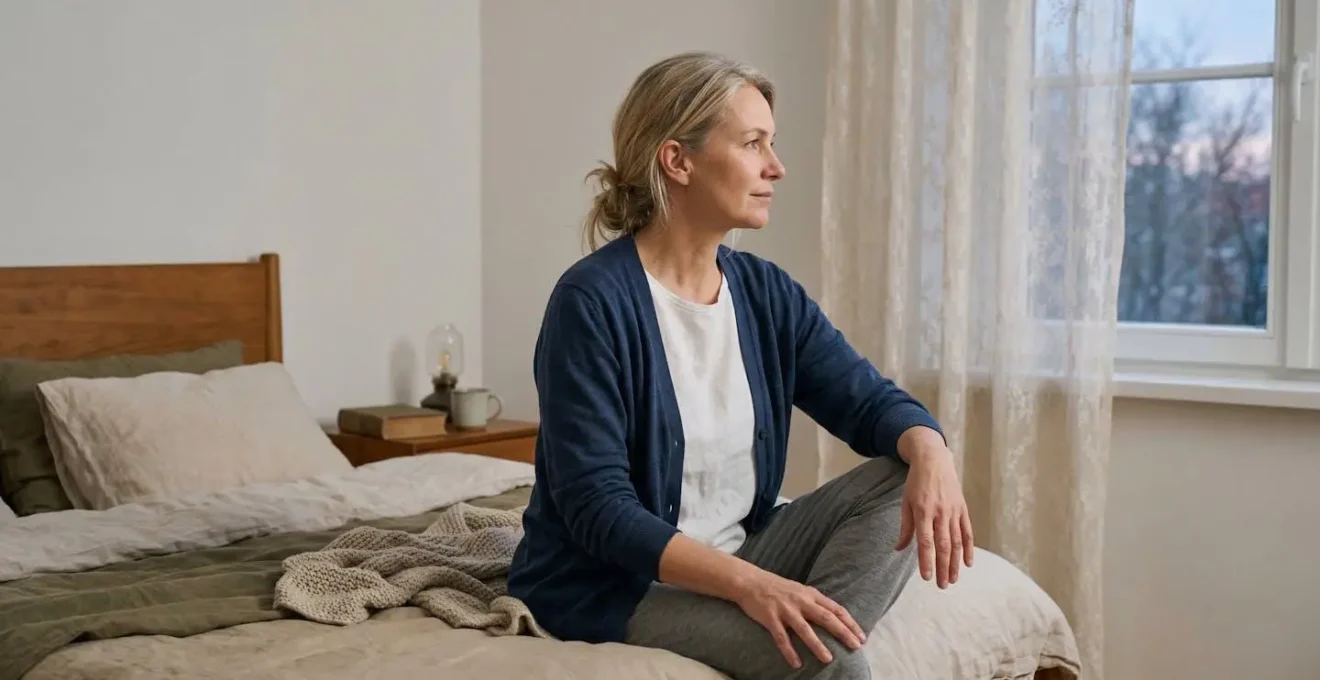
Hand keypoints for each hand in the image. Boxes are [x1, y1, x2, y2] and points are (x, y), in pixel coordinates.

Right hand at [733, 570, 866, 668]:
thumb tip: (832, 615)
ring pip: (805, 629)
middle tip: (855, 646)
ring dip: (817, 645)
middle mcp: (800, 601)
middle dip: (843, 633)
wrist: (749, 581)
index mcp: (810, 594)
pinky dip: (789, 651)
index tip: (861, 636)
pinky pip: (781, 637)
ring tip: (828, 659)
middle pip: (826, 618)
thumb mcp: (799, 590)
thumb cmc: (776, 587)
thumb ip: (814, 601)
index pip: (836, 609)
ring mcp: (785, 610)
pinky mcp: (770, 617)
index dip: (850, 623)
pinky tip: (796, 663)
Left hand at [895, 428, 974, 588]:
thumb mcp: (905, 502)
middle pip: (943, 546)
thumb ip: (905, 527)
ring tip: (953, 579)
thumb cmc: (916, 482)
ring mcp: (954, 511)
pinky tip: (968, 563)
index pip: (926, 542)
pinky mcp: (963, 509)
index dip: (926, 560)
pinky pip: (967, 531)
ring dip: (955, 562)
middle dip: (942, 567)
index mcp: (923, 511)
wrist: (934, 460)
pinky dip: (969, 548)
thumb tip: (900, 549)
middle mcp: (940, 513)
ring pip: (957, 542)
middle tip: (942, 585)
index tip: (926, 576)